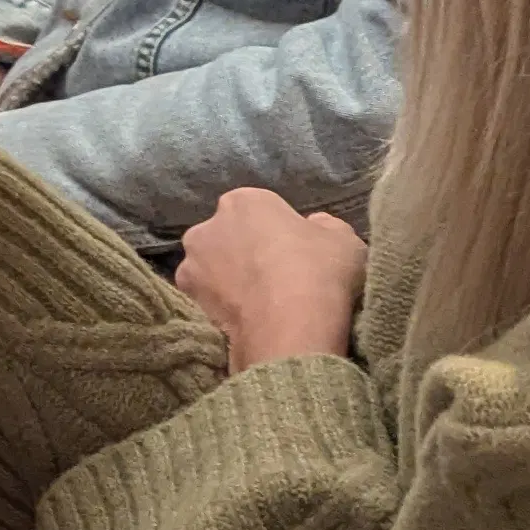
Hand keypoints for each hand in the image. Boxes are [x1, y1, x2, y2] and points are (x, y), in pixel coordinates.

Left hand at [173, 190, 367, 369]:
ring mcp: (190, 264)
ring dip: (227, 281)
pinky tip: (244, 322)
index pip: (259, 211)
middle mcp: (206, 226)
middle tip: (274, 280)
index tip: (294, 255)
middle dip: (244, 252)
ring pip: (211, 269)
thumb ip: (324, 226)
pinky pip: (206, 300)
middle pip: (228, 237)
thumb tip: (314, 225)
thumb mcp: (344, 240)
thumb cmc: (319, 272)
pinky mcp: (185, 300)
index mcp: (244, 201)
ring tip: (258, 305)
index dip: (277, 232)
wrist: (290, 328)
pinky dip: (221, 308)